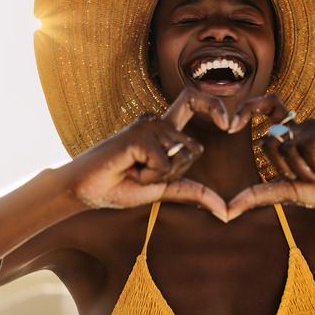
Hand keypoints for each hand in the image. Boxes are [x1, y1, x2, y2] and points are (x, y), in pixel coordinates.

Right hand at [58, 88, 229, 220]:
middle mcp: (157, 121)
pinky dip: (149, 175)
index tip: (229, 124)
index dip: (214, 105)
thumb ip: (194, 192)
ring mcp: (147, 125)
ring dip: (158, 176)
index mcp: (164, 129)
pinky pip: (163, 163)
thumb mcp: (164, 189)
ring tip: (133, 170)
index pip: (194, 101)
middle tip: (145, 174)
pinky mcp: (138, 134)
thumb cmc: (121, 187)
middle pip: (194, 148)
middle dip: (176, 172)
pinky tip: (128, 168)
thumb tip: (226, 212)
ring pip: (179, 157)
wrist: (85, 190)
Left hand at [227, 95, 314, 220]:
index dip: (249, 108)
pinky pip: (309, 146)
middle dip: (287, 170)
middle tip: (314, 175)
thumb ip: (259, 195)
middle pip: (271, 142)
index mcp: (295, 135)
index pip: (268, 108)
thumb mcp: (290, 192)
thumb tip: (226, 210)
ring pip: (289, 147)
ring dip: (307, 171)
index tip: (231, 126)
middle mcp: (306, 125)